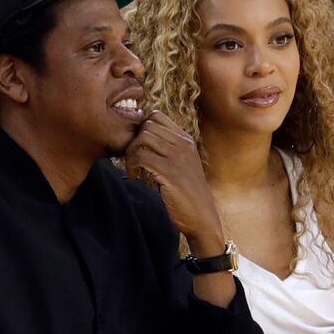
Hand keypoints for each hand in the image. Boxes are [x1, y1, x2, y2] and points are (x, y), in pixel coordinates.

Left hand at [125, 111, 222, 250]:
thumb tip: (141, 140)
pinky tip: (135, 177)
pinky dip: (132, 166)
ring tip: (133, 168)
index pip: (157, 116)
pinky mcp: (169, 172)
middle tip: (132, 159)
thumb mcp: (182, 166)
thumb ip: (167, 151)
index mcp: (186, 140)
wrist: (202, 217)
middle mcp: (183, 144)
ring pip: (142, 138)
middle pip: (147, 125)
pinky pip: (141, 157)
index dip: (141, 128)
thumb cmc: (188, 195)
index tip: (137, 146)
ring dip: (131, 153)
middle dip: (133, 140)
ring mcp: (177, 157)